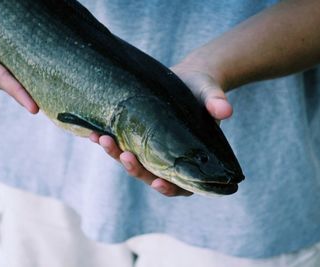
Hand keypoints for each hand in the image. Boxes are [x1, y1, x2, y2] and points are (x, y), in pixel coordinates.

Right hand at [0, 0, 37, 112]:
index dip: (18, 93)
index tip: (34, 109)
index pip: (0, 76)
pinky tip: (31, 62)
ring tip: (43, 89)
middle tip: (47, 104)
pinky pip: (0, 57)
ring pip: (3, 68)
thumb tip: (18, 4)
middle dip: (24, 93)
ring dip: (21, 80)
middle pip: (5, 79)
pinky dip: (16, 64)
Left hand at [89, 64, 232, 196]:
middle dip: (134, 169)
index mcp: (190, 159)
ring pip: (131, 161)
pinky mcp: (136, 137)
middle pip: (149, 175)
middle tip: (123, 154)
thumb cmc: (203, 89)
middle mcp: (167, 159)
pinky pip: (120, 143)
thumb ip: (216, 102)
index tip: (158, 182)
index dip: (170, 187)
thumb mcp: (210, 93)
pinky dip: (106, 141)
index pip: (182, 184)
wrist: (185, 78)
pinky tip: (94, 133)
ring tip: (102, 139)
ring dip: (116, 154)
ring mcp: (150, 149)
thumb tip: (226, 110)